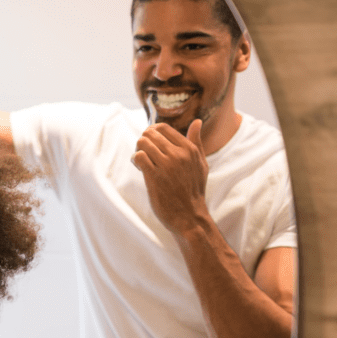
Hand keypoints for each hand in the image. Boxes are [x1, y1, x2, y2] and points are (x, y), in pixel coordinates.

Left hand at [131, 119, 210, 236]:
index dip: (152, 133)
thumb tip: (197, 122)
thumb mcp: (200, 164)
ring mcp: (166, 165)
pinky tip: (140, 168)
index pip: (163, 128)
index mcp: (189, 149)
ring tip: (142, 161)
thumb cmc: (194, 190)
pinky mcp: (155, 177)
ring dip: (138, 150)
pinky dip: (135, 160)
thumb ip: (196, 142)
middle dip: (143, 141)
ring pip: (142, 142)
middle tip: (144, 153)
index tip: (151, 145)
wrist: (189, 215)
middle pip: (150, 133)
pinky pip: (139, 156)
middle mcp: (178, 154)